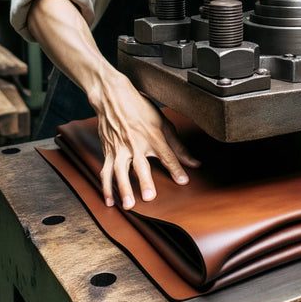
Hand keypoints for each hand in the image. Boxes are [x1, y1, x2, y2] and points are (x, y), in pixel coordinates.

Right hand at [26, 0, 199, 209]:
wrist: (112, 96)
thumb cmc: (140, 108)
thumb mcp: (163, 123)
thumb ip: (178, 146)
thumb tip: (194, 163)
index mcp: (152, 136)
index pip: (167, 155)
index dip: (176, 169)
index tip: (183, 182)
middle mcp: (135, 143)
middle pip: (141, 165)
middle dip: (144, 181)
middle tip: (149, 197)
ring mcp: (120, 148)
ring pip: (120, 172)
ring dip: (123, 189)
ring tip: (128, 205)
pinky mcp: (108, 152)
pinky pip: (106, 172)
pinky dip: (106, 187)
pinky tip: (110, 201)